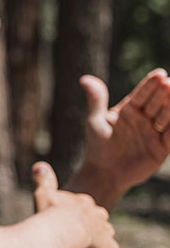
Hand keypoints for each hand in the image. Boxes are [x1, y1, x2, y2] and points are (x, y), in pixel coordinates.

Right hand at [33, 162, 117, 247]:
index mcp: (84, 203)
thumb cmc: (50, 215)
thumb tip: (40, 165)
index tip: (72, 220)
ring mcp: (105, 234)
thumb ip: (44, 181)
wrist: (62, 234)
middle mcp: (99, 217)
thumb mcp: (44, 194)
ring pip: (106, 240)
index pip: (86, 207)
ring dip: (99, 247)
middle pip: (100, 222)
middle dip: (94, 229)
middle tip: (84, 238)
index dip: (79, 215)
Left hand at [75, 69, 169, 204]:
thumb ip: (96, 100)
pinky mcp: (162, 148)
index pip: (142, 94)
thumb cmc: (97, 146)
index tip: (159, 74)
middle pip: (157, 103)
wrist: (103, 173)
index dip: (150, 85)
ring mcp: (154, 133)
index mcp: (129, 110)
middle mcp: (144, 119)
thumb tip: (85, 79)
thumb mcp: (94, 121)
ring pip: (167, 117)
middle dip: (165, 93)